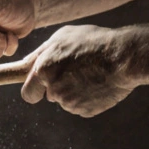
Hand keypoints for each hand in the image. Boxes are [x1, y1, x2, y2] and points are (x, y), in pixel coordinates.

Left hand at [20, 25, 134, 116]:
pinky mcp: (87, 111)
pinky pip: (81, 106)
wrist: (123, 58)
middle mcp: (54, 90)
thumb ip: (41, 53)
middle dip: (57, 88)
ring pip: (67, 100)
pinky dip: (87, 98)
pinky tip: (98, 83)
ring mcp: (71, 103)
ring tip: (90, 73)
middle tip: (74, 74)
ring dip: (74, 91)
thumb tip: (25, 64)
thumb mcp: (62, 37)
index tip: (40, 88)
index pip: (28, 93)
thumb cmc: (93, 42)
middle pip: (50, 96)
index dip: (34, 90)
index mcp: (44, 70)